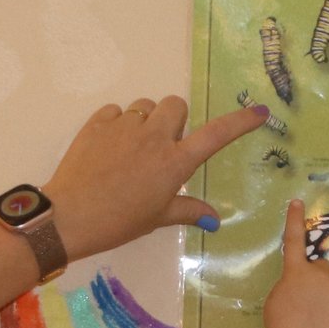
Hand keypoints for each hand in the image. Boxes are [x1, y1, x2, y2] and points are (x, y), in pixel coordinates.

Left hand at [45, 98, 269, 261]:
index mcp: (175, 162)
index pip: (216, 135)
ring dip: (146, 120)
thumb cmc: (119, 222)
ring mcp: (124, 127)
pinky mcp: (97, 124)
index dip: (240, 122)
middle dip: (175, 120)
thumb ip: (188, 211)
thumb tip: (215, 219)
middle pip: (176, 105)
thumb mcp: (157, 218)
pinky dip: (117, 124)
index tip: (259, 112)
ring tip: (133, 147)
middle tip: (164, 145)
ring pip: (145, 106)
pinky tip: (109, 147)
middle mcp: (154, 137)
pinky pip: (115, 112)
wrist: (69, 217)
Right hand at [261, 199, 328, 327]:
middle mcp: (319, 272)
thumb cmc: (282, 327)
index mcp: (296, 271)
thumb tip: (302, 285)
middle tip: (311, 303)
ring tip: (321, 320)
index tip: (298, 201)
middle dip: (319, 280)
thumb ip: (291, 285)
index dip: (295, 220)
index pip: (294, 240)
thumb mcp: (277, 299)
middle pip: (322, 268)